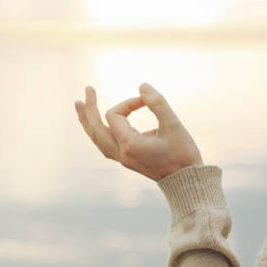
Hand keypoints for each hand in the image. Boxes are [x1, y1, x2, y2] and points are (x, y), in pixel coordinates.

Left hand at [75, 83, 203, 181]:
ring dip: (88, 121)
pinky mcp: (129, 161)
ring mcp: (123, 159)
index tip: (146, 100)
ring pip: (97, 139)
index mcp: (129, 145)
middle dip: (90, 109)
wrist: (187, 181)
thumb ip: (158, 103)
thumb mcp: (173, 125)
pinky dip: (99, 132)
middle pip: (95, 129)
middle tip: (87, 89)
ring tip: (80, 105)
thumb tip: (142, 85)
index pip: (115, 115)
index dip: (128, 102)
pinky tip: (99, 125)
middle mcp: (122, 154)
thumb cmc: (183, 154)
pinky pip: (105, 145)